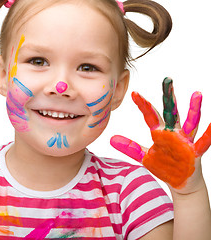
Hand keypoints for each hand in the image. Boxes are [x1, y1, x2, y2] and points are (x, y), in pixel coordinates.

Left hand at [110, 78, 210, 193]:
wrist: (180, 182)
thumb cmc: (164, 167)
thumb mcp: (144, 157)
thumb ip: (130, 147)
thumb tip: (111, 139)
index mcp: (161, 133)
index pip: (151, 115)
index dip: (143, 105)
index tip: (134, 94)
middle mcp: (174, 133)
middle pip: (171, 112)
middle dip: (169, 97)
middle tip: (167, 80)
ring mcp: (185, 141)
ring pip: (190, 122)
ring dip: (193, 108)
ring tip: (196, 94)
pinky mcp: (194, 151)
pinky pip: (203, 141)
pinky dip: (209, 133)